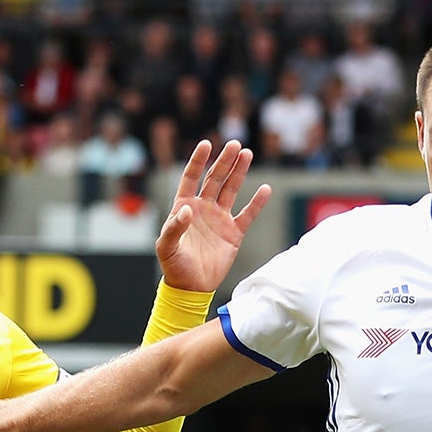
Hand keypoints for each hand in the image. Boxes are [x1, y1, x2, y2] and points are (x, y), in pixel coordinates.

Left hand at [155, 139, 272, 292]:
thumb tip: (187, 209)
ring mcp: (220, 219)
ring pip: (231, 190)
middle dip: (224, 161)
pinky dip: (257, 203)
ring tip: (246, 154)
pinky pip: (247, 215)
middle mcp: (203, 208)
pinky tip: (265, 189)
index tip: (206, 144)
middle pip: (215, 179)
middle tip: (235, 145)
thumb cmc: (174, 265)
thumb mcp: (166, 247)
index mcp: (184, 206)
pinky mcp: (234, 233)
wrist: (191, 287)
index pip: (191, 178)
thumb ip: (174, 227)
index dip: (198, 161)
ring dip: (239, 172)